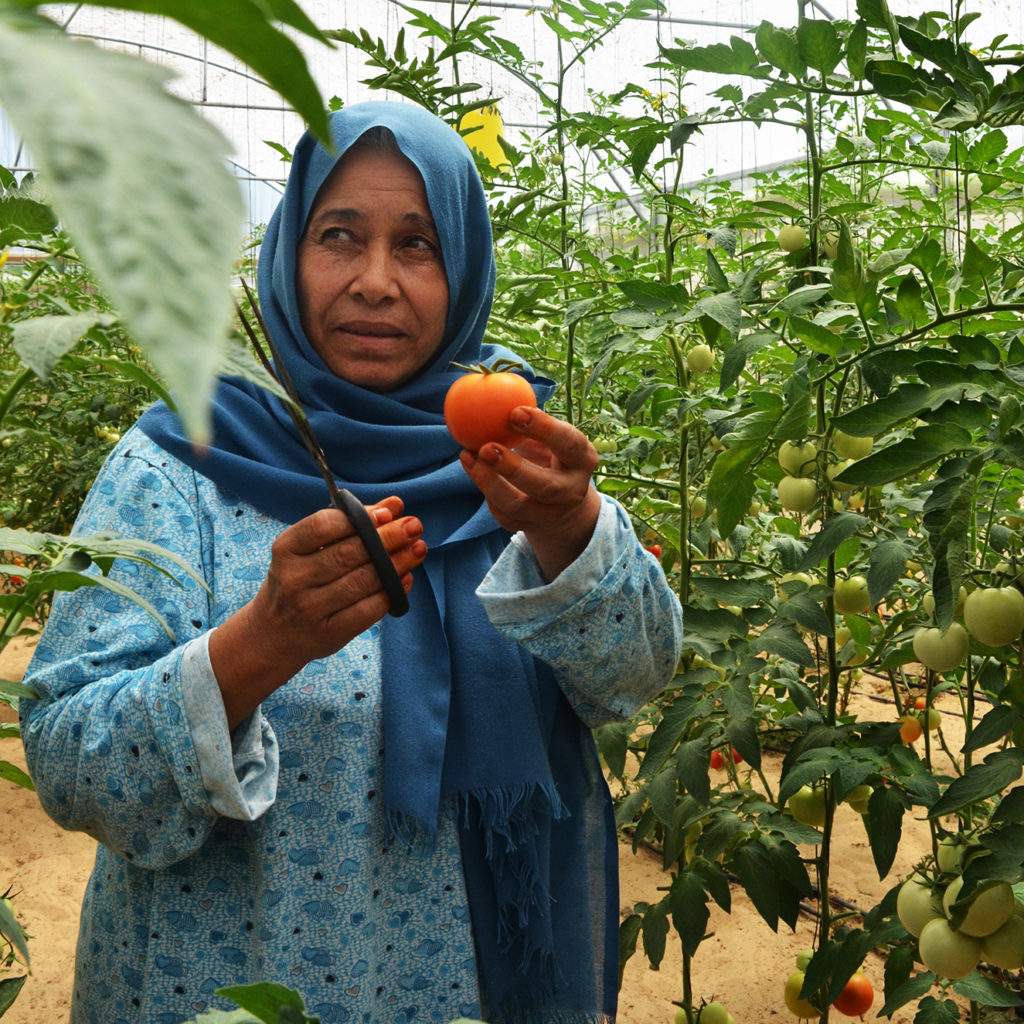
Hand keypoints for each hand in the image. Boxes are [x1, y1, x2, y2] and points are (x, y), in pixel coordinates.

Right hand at [210, 496, 426, 728]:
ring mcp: (310, 609)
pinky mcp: (329, 633)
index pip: (322, 526)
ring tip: (418, 549)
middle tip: (414, 527)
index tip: (387, 513)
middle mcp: (294, 579)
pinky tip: (405, 579)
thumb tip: (393, 506)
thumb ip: (350, 524)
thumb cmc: (300, 579)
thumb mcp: (311, 549)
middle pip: (348, 553)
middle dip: (387, 538)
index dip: (359, 518)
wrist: (274, 633)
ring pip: (362, 581)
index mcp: (286, 549)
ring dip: (397, 563)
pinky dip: (391, 593)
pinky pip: (368, 610)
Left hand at [458, 406, 601, 579]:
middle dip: (513, 468)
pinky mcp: (529, 527)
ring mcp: (551, 514)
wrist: (564, 504)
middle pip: (545, 485)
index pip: (569, 443)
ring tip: (468, 455)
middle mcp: (572, 490)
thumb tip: (494, 385)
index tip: (515, 411)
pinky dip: (485, 492)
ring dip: (489, 482)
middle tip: (486, 447)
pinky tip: (473, 468)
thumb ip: (530, 420)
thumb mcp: (551, 437)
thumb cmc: (552, 455)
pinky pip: (503, 515)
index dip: (543, 428)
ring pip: (518, 505)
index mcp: (583, 459)